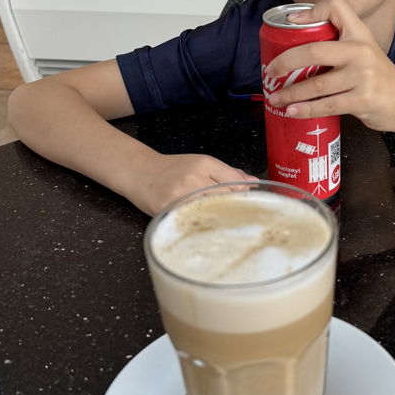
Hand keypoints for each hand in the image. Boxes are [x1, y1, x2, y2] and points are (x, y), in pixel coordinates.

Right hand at [130, 153, 257, 216]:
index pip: (234, 182)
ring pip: (210, 211)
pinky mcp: (168, 209)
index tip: (250, 206)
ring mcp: (181, 195)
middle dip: (235, 210)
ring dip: (220, 220)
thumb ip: (228, 173)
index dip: (244, 196)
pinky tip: (207, 231)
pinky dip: (201, 227)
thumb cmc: (173, 170)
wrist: (140, 172)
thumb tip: (253, 182)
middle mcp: (194, 178)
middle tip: (243, 222)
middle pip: (225, 197)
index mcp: (204, 164)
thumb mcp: (201, 164)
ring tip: (226, 228)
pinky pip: (191, 221)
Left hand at [265, 0, 394, 131]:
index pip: (336, 8)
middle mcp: (360, 52)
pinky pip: (326, 105)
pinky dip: (306, 110)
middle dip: (286, 62)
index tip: (290, 21)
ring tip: (276, 97)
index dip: (311, 11)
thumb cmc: (377, 75)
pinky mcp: (362, 100)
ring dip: (291, 93)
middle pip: (314, 51)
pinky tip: (293, 111)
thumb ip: (338, 43)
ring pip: (316, 85)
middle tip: (271, 71)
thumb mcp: (364, 49)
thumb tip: (296, 48)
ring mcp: (362, 77)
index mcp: (359, 35)